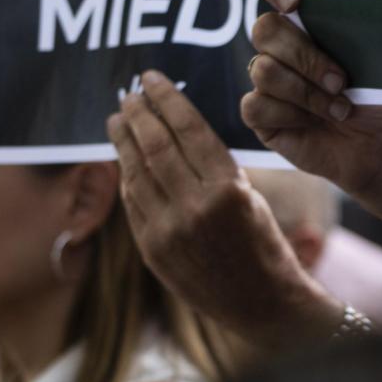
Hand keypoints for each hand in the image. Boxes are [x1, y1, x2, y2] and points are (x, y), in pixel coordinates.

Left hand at [109, 70, 344, 349]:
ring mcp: (168, 232)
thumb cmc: (264, 244)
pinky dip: (127, 176)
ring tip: (118, 118)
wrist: (262, 303)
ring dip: (123, 141)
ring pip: (136, 173)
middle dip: (139, 114)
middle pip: (155, 146)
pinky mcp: (152, 251)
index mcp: (227, 188)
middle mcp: (194, 208)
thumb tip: (176, 131)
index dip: (167, 99)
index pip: (189, 129)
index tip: (151, 78)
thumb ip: (212, 168)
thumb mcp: (251, 196)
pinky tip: (125, 160)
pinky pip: (133, 204)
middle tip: (129, 93)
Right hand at [244, 0, 381, 195]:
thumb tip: (360, 4)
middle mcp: (282, 42)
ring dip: (307, 93)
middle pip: (266, 29)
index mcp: (307, 16)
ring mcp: (268, 77)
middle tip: (341, 80)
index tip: (294, 2)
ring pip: (263, 70)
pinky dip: (291, 116)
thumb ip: (357, 28)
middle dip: (305, 56)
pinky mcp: (261, 113)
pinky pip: (256, 106)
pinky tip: (315, 123)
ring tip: (340, 108)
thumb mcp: (378, 56)